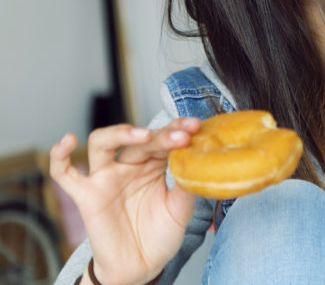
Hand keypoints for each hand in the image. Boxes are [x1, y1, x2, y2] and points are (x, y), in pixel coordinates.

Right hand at [49, 117, 200, 283]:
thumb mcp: (179, 209)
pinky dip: (59, 157)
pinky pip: (64, 174)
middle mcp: (129, 165)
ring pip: (102, 143)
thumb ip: (186, 186)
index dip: (178, 129)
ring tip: (143, 134)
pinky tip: (67, 141)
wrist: (140, 266)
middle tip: (182, 135)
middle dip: (162, 134)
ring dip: (121, 133)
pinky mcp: (86, 195)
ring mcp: (106, 177)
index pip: (163, 138)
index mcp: (153, 164)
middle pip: (139, 140)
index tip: (196, 126)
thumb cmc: (159, 235)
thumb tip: (197, 162)